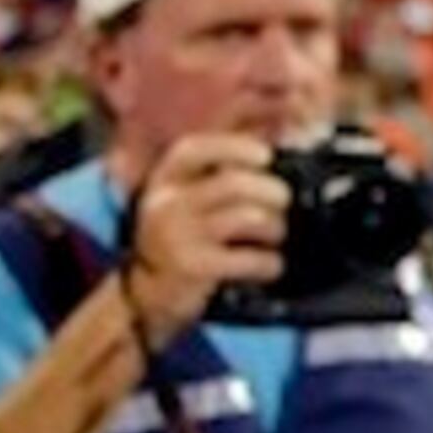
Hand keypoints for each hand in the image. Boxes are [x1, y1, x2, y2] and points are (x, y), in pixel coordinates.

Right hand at [125, 132, 287, 346]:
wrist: (149, 293)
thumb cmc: (184, 236)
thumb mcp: (188, 198)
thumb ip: (223, 170)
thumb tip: (279, 138)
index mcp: (165, 180)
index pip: (194, 150)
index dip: (234, 147)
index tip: (266, 155)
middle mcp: (166, 203)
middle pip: (234, 184)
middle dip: (273, 192)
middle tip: (283, 203)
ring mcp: (177, 236)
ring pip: (248, 217)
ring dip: (275, 227)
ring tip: (275, 235)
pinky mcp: (193, 267)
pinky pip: (250, 258)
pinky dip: (270, 262)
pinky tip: (268, 265)